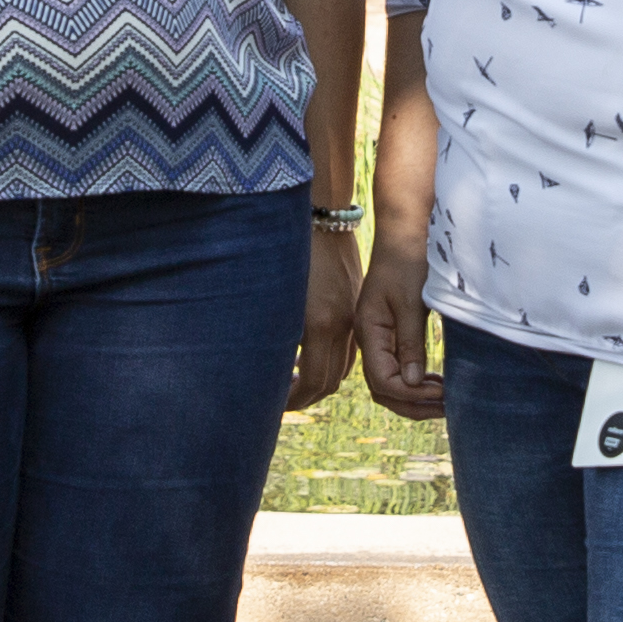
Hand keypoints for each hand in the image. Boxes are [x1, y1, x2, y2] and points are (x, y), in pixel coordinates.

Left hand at [291, 227, 363, 410]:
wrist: (320, 216)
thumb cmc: (288, 253)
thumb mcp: (276, 299)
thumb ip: (275, 336)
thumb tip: (266, 370)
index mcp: (321, 324)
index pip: (314, 381)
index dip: (295, 399)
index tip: (276, 405)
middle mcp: (343, 324)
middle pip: (332, 380)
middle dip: (308, 394)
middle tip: (282, 397)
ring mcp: (353, 315)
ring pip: (343, 364)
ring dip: (321, 377)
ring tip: (293, 377)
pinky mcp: (356, 305)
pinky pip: (348, 344)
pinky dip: (331, 357)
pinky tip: (309, 351)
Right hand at [358, 245, 445, 419]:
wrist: (405, 230)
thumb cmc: (408, 259)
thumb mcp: (412, 302)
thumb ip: (411, 343)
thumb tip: (414, 383)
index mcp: (369, 331)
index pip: (384, 382)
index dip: (412, 395)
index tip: (442, 394)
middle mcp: (370, 338)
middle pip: (383, 389)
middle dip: (413, 405)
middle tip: (446, 408)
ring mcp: (379, 335)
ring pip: (389, 382)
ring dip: (415, 396)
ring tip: (444, 400)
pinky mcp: (390, 330)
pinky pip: (397, 366)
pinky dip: (416, 381)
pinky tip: (435, 382)